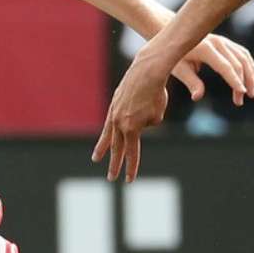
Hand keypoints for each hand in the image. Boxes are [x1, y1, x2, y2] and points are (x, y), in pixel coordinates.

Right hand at [92, 55, 171, 182]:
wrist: (147, 71)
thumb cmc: (157, 94)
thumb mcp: (156, 116)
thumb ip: (146, 125)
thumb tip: (138, 125)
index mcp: (132, 129)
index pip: (132, 153)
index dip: (131, 168)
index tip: (129, 180)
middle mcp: (119, 123)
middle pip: (117, 148)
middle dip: (115, 164)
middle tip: (111, 178)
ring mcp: (114, 113)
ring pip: (108, 135)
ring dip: (103, 148)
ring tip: (96, 159)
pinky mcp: (114, 104)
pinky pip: (109, 122)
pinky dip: (108, 130)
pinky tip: (106, 136)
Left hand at [174, 34, 253, 105]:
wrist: (175, 35)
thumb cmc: (175, 55)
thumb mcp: (179, 69)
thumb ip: (191, 82)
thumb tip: (197, 97)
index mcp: (205, 48)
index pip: (224, 66)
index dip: (234, 80)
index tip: (242, 92)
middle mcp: (217, 42)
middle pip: (237, 63)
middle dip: (242, 83)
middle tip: (240, 102)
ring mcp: (223, 41)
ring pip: (243, 58)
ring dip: (250, 76)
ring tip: (251, 94)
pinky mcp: (226, 42)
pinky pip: (242, 54)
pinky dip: (249, 66)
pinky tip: (253, 79)